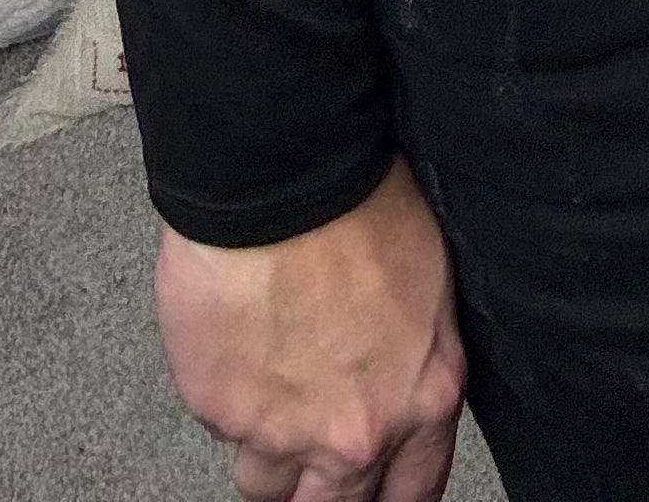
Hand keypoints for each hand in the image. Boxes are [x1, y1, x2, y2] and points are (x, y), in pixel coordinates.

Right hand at [153, 159, 465, 501]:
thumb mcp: (425, 282)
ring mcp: (286, 433)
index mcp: (423, 398)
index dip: (384, 494)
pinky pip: (222, 427)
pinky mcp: (223, 414)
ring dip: (266, 450)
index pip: (412, 493)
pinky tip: (236, 340)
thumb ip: (411, 359)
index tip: (368, 488)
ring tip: (264, 385)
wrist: (278, 178)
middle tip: (305, 445)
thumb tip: (395, 380)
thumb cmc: (355, 201)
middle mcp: (359, 433)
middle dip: (319, 487)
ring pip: (267, 486)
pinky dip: (225, 396)